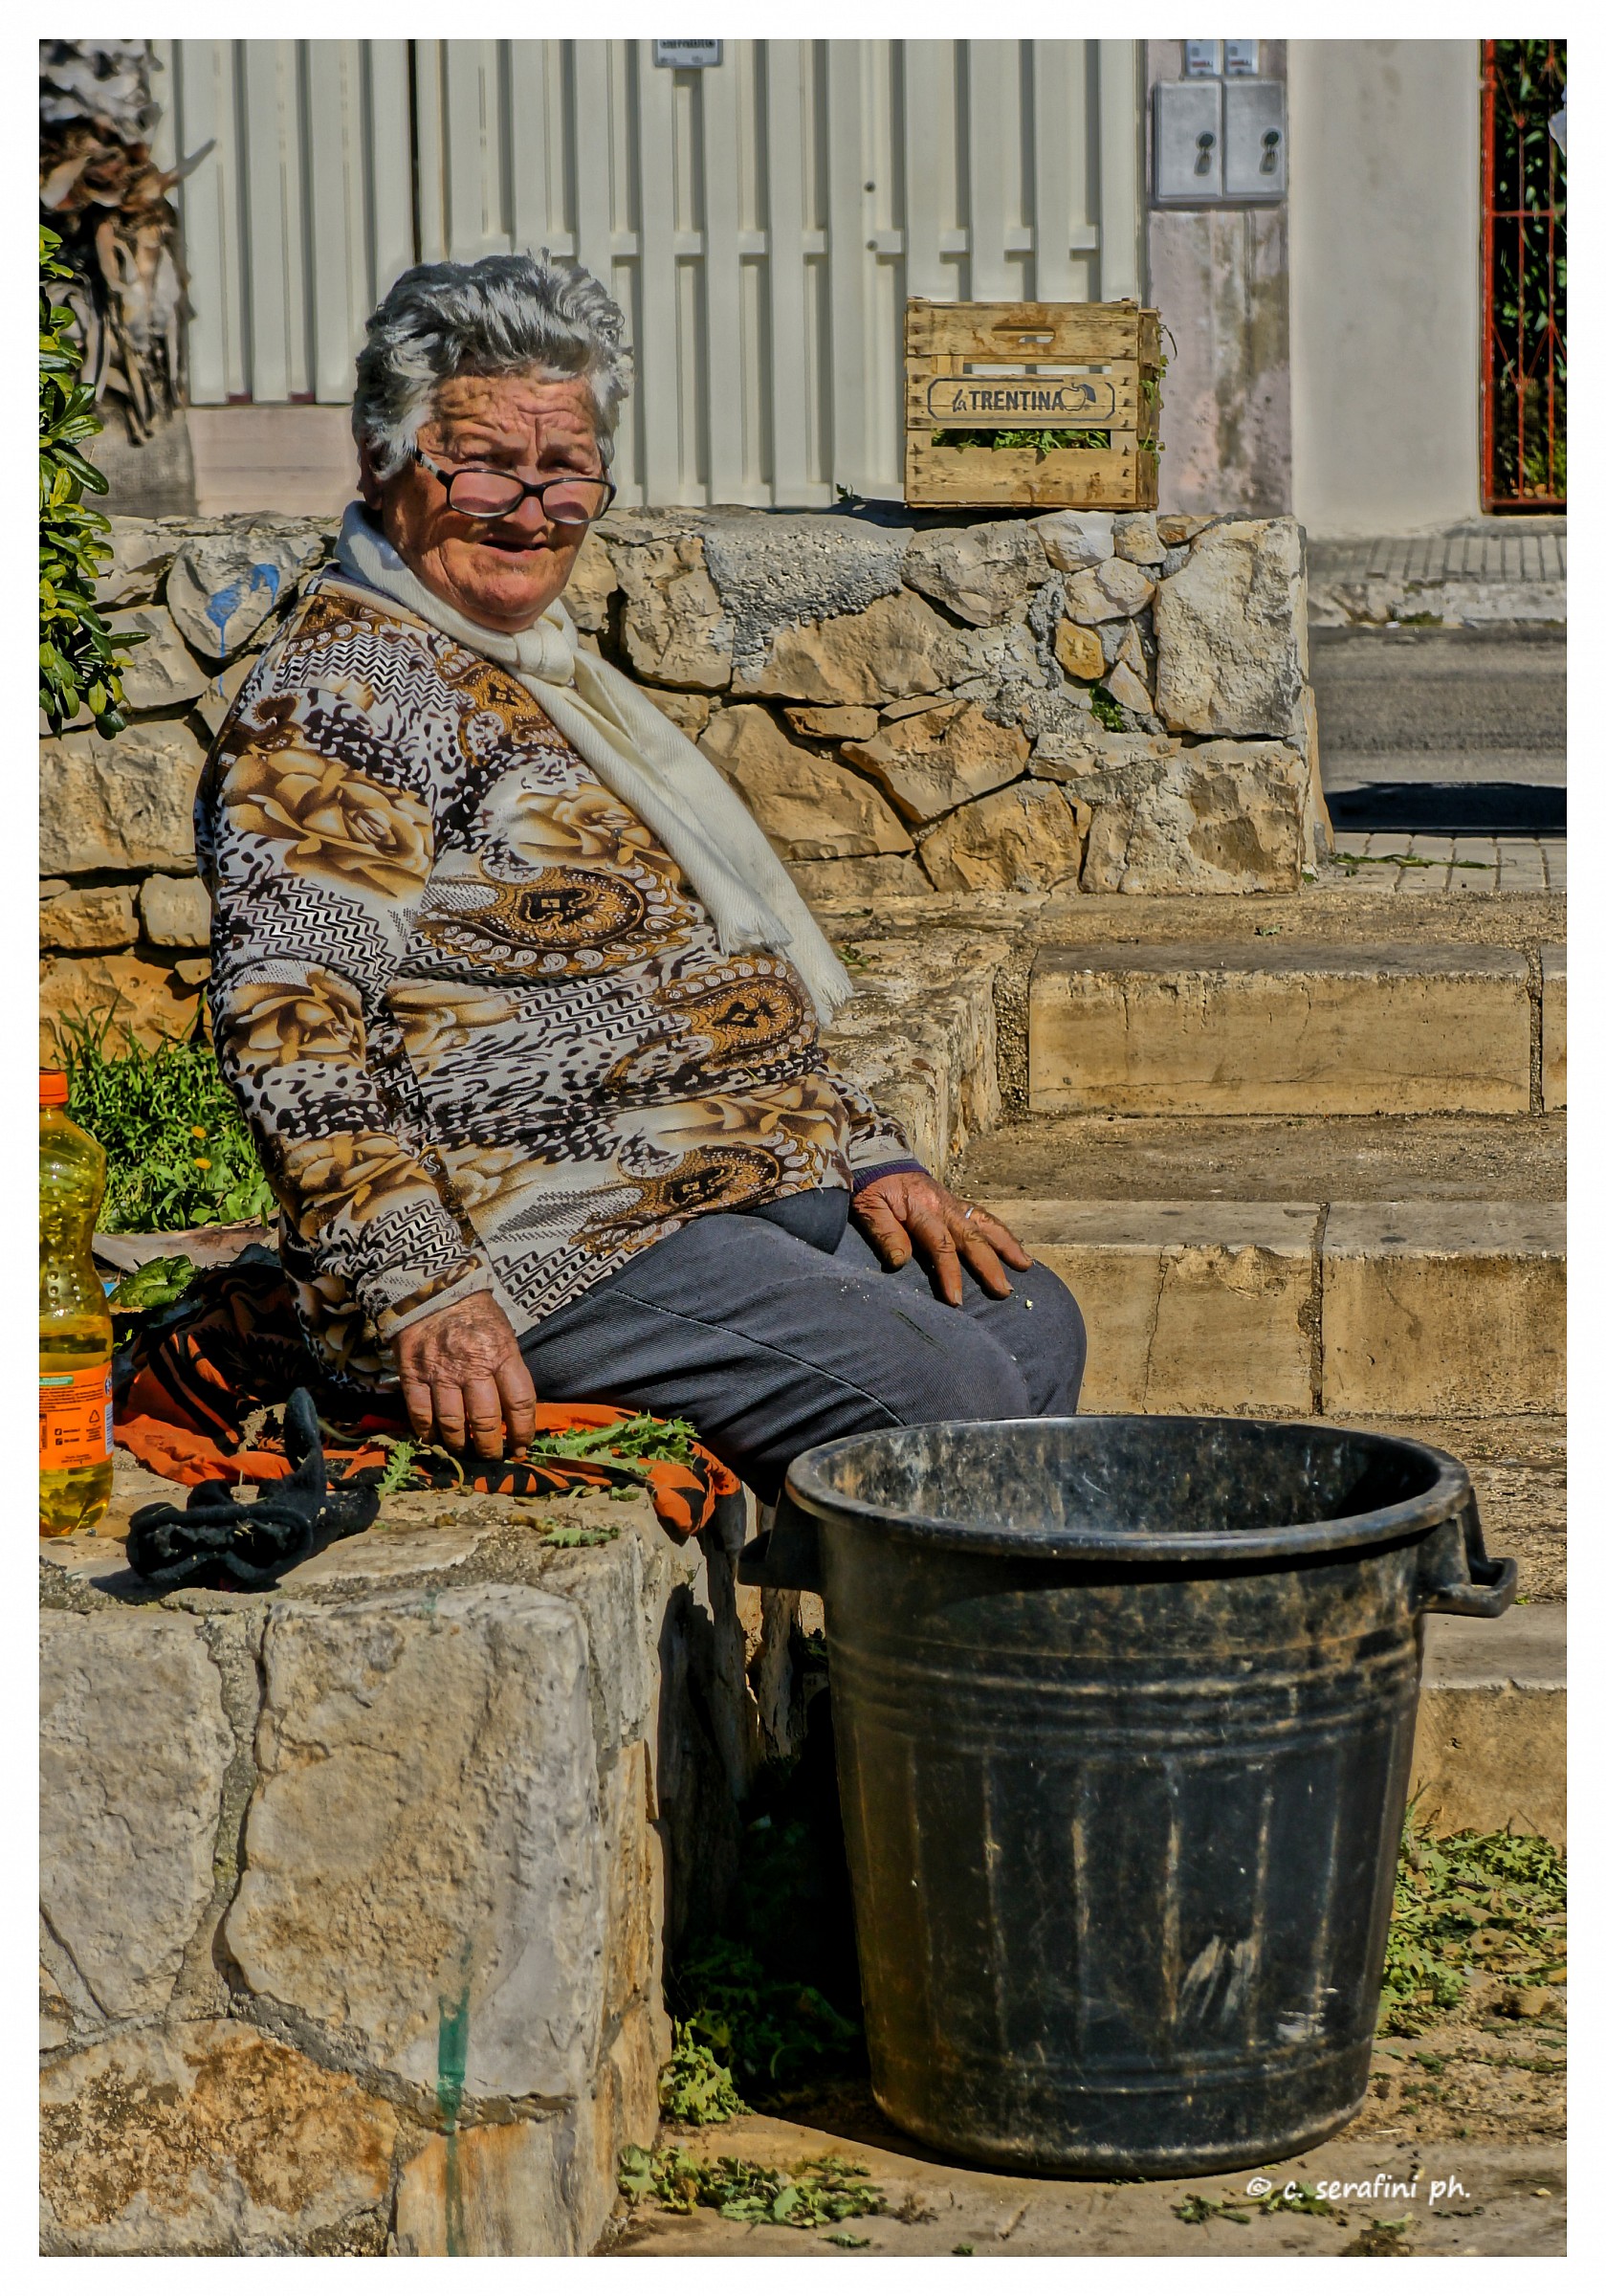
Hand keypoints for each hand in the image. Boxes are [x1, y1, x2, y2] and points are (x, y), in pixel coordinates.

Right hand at [395, 1291, 536, 1458]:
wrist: (431, 1288)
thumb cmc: (474, 1312)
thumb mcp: (504, 1333)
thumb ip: (509, 1369)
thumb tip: (515, 1411)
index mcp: (501, 1354)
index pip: (520, 1403)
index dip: (523, 1432)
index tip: (522, 1447)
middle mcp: (472, 1366)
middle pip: (486, 1421)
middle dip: (492, 1447)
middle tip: (493, 1456)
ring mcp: (439, 1372)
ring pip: (452, 1424)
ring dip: (461, 1445)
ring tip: (466, 1451)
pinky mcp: (413, 1375)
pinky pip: (420, 1415)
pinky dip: (428, 1434)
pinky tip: (436, 1440)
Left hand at [851, 1172, 1031, 1307]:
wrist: (876, 1156)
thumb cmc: (870, 1186)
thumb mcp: (868, 1208)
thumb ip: (884, 1234)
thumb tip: (901, 1262)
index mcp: (923, 1209)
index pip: (941, 1246)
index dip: (950, 1274)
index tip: (956, 1301)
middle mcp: (944, 1206)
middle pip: (973, 1237)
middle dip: (990, 1266)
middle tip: (1004, 1291)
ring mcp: (953, 1203)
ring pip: (986, 1224)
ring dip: (1007, 1245)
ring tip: (1025, 1265)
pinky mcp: (955, 1203)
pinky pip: (983, 1217)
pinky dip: (1001, 1232)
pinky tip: (1014, 1247)